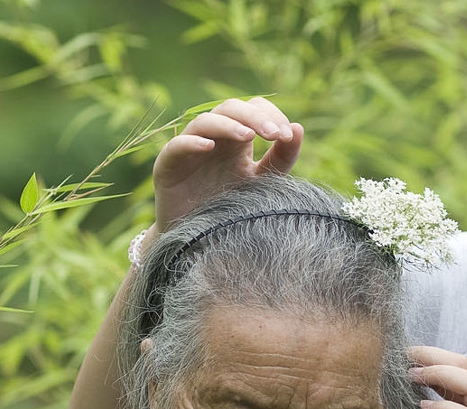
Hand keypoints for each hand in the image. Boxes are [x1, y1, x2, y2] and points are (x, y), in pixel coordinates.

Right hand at [150, 96, 303, 236]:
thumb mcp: (263, 182)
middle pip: (231, 108)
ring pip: (205, 122)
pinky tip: (208, 147)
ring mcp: (190, 150)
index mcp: (237, 140)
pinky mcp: (168, 166)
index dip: (271, 114)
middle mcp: (214, 139)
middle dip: (254, 117)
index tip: (287, 135)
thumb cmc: (232, 209)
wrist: (199, 242)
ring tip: (248, 136)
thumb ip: (281, 159)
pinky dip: (191, 142)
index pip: (254, 109)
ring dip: (228, 124)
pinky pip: (176, 146)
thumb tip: (299, 129)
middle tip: (274, 133)